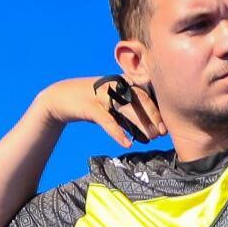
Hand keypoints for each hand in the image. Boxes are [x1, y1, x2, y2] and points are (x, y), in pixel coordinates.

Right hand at [36, 76, 166, 148]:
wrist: (60, 98)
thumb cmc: (93, 103)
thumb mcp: (113, 105)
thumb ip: (130, 114)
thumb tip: (152, 132)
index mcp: (122, 82)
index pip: (146, 93)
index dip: (158, 109)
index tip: (167, 125)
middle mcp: (114, 86)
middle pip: (139, 99)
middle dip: (153, 116)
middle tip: (161, 133)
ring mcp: (102, 94)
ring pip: (126, 109)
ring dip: (141, 124)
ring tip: (151, 138)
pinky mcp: (90, 106)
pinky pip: (107, 120)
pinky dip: (118, 133)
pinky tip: (127, 143)